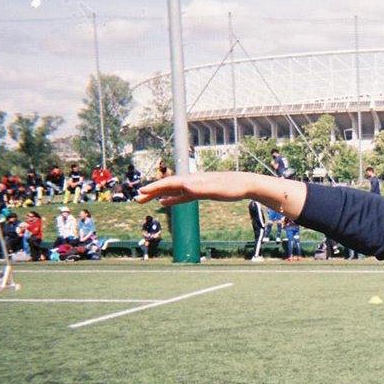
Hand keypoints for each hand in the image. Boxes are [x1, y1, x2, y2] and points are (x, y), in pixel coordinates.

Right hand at [136, 173, 252, 205]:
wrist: (246, 184)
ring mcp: (196, 186)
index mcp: (194, 180)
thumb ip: (200, 189)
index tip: (141, 193)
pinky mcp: (202, 192)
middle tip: (137, 200)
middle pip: (168, 186)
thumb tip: (183, 187)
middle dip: (152, 192)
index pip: (170, 183)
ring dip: (159, 195)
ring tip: (145, 201)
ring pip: (173, 191)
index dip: (155, 188)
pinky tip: (165, 203)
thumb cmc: (233, 187)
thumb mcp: (217, 190)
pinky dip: (173, 199)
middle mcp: (192, 182)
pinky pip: (182, 196)